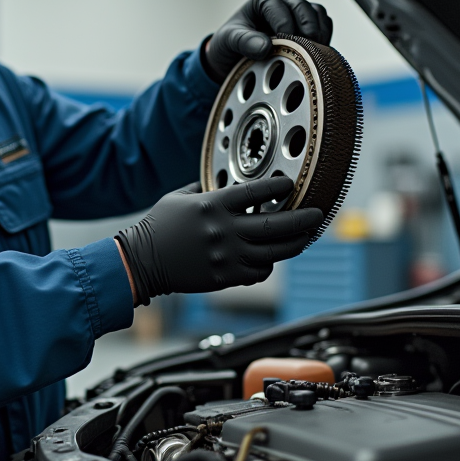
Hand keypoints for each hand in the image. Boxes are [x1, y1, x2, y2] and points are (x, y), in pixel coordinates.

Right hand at [115, 177, 322, 303]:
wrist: (142, 261)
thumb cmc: (158, 226)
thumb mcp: (179, 197)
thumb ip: (205, 188)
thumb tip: (226, 183)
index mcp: (212, 205)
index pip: (256, 192)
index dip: (278, 186)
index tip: (290, 184)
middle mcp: (224, 230)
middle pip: (275, 224)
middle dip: (302, 218)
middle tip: (318, 213)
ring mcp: (226, 256)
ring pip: (274, 252)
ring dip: (295, 243)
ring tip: (306, 236)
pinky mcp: (225, 277)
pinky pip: (259, 272)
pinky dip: (269, 265)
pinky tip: (271, 257)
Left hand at [203, 0, 332, 82]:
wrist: (232, 58)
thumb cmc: (228, 44)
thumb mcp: (228, 41)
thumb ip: (244, 41)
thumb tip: (265, 46)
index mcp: (264, 0)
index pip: (279, 6)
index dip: (284, 25)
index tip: (284, 44)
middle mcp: (283, 3)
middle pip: (304, 8)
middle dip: (308, 30)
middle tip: (307, 52)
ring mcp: (297, 15)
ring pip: (318, 15)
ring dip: (320, 34)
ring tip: (315, 55)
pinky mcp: (307, 27)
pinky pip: (324, 27)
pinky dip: (325, 39)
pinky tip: (319, 56)